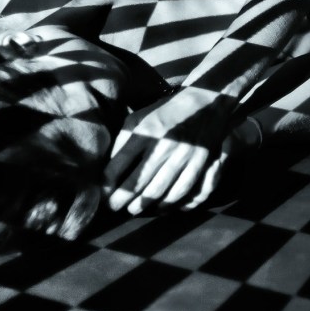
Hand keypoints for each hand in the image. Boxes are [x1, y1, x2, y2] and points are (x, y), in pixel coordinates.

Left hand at [103, 87, 242, 213]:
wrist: (206, 101)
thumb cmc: (166, 112)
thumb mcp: (139, 118)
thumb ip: (123, 141)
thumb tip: (109, 169)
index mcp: (146, 132)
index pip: (119, 165)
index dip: (108, 185)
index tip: (103, 194)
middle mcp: (165, 145)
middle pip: (140, 183)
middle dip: (123, 200)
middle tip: (115, 207)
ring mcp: (185, 155)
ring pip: (162, 191)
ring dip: (145, 205)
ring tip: (135, 209)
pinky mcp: (202, 161)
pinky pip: (185, 190)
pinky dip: (172, 203)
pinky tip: (163, 207)